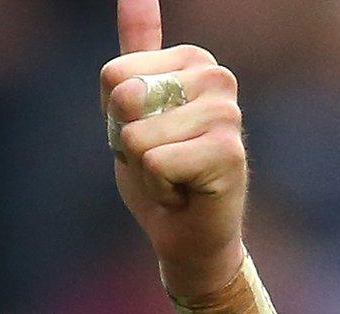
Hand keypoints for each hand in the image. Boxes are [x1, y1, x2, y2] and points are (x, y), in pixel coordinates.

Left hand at [102, 0, 246, 297]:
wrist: (187, 235)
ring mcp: (226, 112)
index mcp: (191, 60)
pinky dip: (158, 189)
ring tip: (173, 176)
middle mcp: (215, 76)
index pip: (112, 75)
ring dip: (142, 170)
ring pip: (136, 136)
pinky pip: (154, 164)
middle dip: (126, 143)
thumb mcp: (131, 111)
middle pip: (123, 98)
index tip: (145, 137)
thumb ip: (135, 50)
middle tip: (158, 160)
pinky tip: (183, 192)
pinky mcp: (227, 151)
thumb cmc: (159, 174)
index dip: (114, 119)